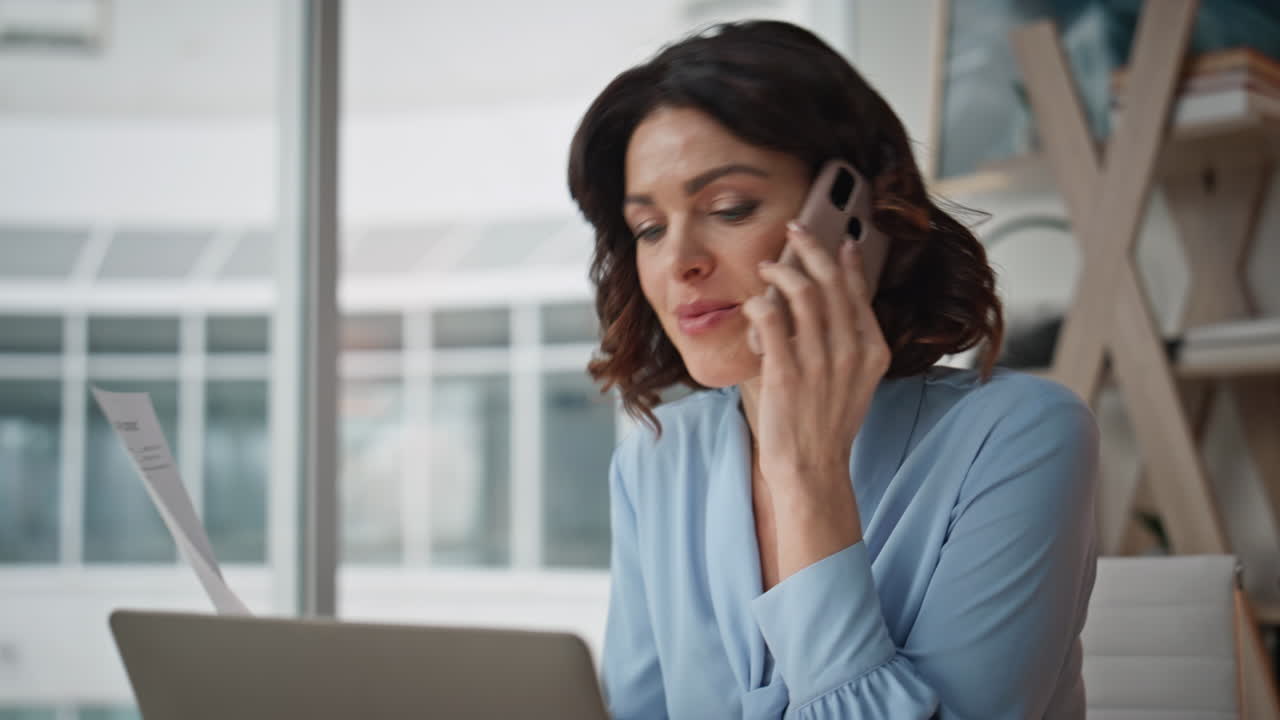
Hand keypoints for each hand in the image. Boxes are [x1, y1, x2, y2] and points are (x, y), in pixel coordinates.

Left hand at [742, 220, 890, 511]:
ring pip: (801, 291)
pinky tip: (755, 305)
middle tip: (794, 229)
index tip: (837, 238)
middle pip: (830, 280)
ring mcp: (818, 361)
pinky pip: (770, 317)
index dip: (846, 259)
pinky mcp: (785, 371)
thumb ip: (851, 343)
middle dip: (811, 246)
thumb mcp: (855, 381)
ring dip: (780, 269)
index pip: (859, 290)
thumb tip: (833, 302)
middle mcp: (850, 350)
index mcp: (872, 350)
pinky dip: (760, 302)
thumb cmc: (827, 423)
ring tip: (767, 266)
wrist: (812, 468)